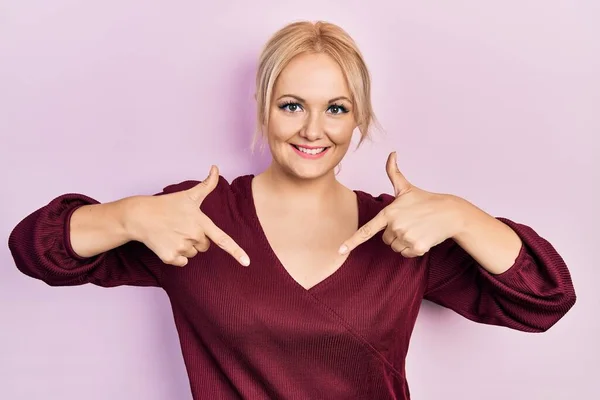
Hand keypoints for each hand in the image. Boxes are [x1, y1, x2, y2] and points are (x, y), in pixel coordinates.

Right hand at [126, 165, 249, 266]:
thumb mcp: (189, 195)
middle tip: (182, 227)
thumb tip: (216, 167)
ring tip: (172, 233)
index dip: (236, 251)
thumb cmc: (167, 204)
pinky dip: (176, 255)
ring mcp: (181, 247)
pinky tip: (167, 242)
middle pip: (205, 246)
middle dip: (197, 239)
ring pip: (193, 254)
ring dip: (185, 246)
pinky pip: (182, 262)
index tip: (247, 263)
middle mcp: (193, 236)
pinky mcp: (169, 257)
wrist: (140, 215)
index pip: (222, 239)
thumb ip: (208, 184)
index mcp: (201, 222)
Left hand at [339, 152, 465, 257]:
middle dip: (395, 233)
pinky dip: (413, 249)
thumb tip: (392, 153)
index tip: (340, 251)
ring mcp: (406, 236)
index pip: (367, 229)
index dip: (352, 241)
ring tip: (417, 229)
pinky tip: (422, 237)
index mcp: (389, 212)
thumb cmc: (426, 200)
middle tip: (409, 223)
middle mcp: (395, 225)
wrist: (449, 213)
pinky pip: (407, 254)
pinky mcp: (417, 247)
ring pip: (395, 248)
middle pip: (385, 239)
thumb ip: (393, 172)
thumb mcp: (406, 188)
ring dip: (404, 242)